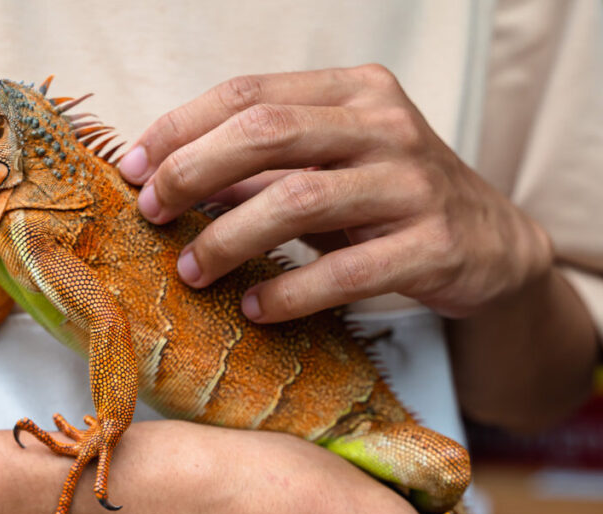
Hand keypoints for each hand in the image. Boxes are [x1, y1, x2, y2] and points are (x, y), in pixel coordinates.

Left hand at [118, 65, 553, 322]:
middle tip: (152, 213)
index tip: (133, 169)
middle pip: (267, 134)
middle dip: (193, 172)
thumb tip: (165, 180)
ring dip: (230, 237)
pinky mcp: (435, 245)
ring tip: (191, 270)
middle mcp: (385, 126)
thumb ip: (257, 168)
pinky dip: (290, 292)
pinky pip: (346, 271)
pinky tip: (254, 309)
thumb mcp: (326, 169)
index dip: (181, 128)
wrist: (493, 244)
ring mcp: (414, 184)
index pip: (249, 94)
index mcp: (353, 92)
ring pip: (299, 199)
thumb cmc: (387, 201)